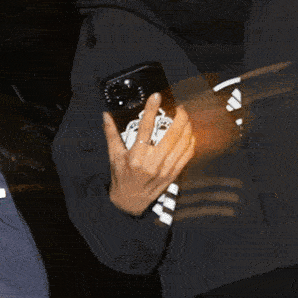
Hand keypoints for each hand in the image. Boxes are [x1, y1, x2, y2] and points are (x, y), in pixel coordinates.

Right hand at [102, 97, 195, 215]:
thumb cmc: (121, 177)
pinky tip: (190, 133)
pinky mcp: (173, 175)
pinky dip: (191, 142)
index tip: (156, 96)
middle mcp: (152, 163)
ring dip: (187, 127)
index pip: (145, 127)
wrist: (130, 201)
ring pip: (183, 143)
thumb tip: (106, 115)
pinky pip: (187, 155)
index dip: (152, 109)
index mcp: (136, 156)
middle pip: (172, 134)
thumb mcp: (113, 155)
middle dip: (179, 117)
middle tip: (179, 107)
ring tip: (185, 117)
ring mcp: (165, 170)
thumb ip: (111, 133)